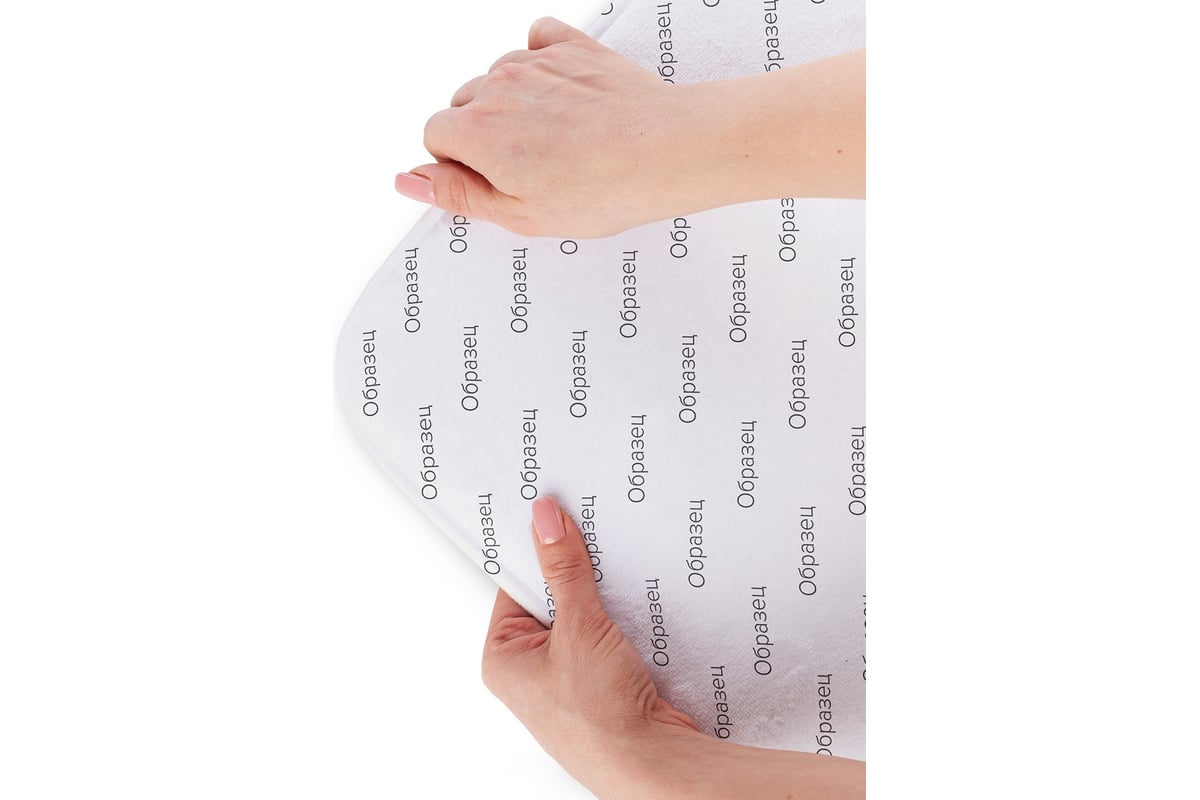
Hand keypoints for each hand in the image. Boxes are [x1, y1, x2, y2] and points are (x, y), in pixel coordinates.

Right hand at [396, 17, 692, 237]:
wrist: (663, 151)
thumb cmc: (599, 189)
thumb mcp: (518, 213)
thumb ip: (456, 193)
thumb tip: (408, 180)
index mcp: (476, 131)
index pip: (435, 135)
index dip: (459, 163)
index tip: (492, 181)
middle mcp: (498, 87)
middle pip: (465, 104)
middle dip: (486, 134)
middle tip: (530, 168)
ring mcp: (535, 63)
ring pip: (499, 77)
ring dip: (515, 103)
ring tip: (556, 139)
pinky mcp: (572, 48)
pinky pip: (537, 41)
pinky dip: (542, 64)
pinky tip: (563, 95)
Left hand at [482, 496, 699, 797]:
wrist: (649, 762)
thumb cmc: (597, 719)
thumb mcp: (578, 628)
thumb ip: (564, 569)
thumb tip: (548, 522)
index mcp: (504, 656)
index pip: (516, 584)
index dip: (536, 549)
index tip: (554, 515)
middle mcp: (531, 667)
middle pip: (552, 595)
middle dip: (575, 570)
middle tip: (591, 532)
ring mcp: (569, 675)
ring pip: (585, 612)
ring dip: (604, 594)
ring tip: (619, 568)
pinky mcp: (604, 680)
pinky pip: (610, 632)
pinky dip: (624, 615)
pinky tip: (639, 599)